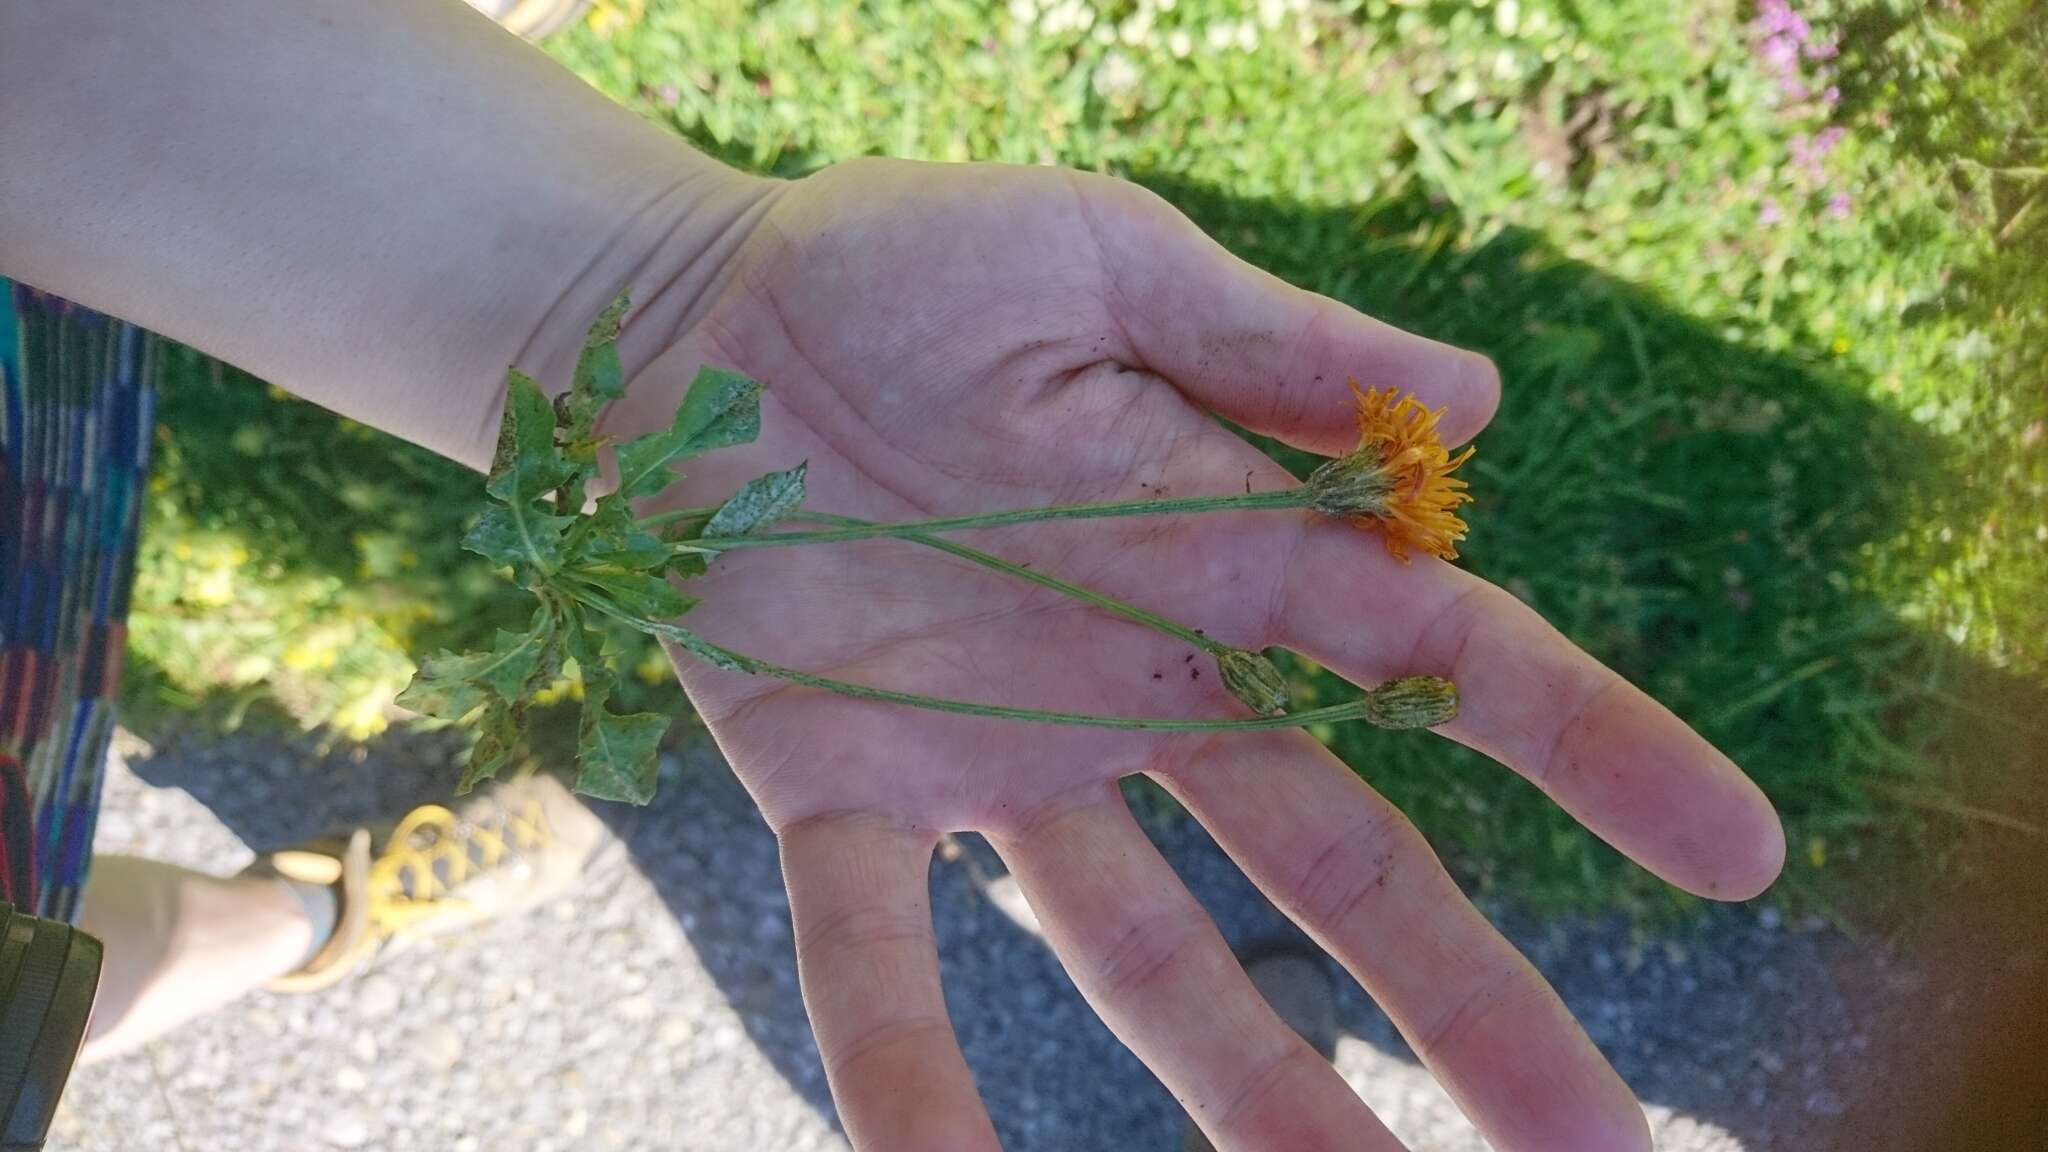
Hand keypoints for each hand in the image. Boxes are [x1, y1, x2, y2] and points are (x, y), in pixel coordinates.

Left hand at [614, 159, 1783, 1151]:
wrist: (677, 323)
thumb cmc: (898, 267)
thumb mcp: (1106, 262)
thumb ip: (1276, 341)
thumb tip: (1485, 399)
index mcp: (1226, 555)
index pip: (1444, 663)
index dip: (1590, 752)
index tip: (1733, 851)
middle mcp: (1140, 686)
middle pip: (1333, 865)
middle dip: (1465, 1003)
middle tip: (1595, 1142)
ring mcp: (993, 757)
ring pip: (1144, 954)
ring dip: (1244, 1092)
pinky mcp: (836, 791)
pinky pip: (874, 952)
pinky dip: (906, 1072)